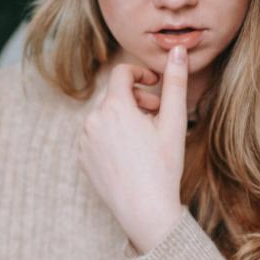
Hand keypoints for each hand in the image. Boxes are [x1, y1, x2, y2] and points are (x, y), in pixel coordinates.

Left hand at [77, 46, 189, 254]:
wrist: (145, 210)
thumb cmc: (163, 166)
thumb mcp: (174, 122)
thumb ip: (175, 82)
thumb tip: (177, 49)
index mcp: (114, 107)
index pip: (121, 73)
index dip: (140, 74)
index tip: (155, 85)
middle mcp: (92, 120)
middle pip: (114, 96)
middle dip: (136, 99)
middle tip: (158, 113)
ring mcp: (84, 141)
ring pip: (104, 116)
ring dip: (124, 118)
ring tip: (145, 136)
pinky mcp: (82, 158)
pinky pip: (96, 136)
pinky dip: (112, 136)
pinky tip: (131, 154)